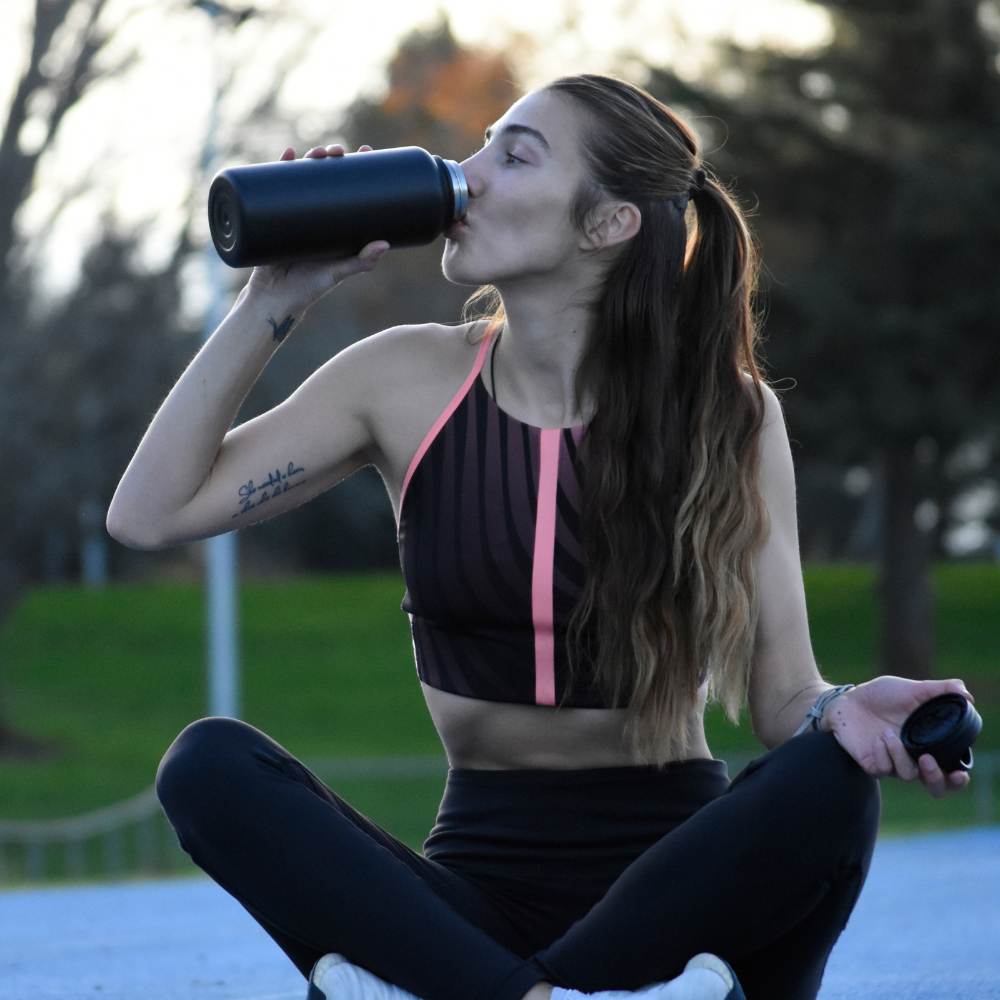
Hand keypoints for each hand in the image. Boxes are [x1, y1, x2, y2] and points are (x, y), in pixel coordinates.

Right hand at [245, 144, 389, 315]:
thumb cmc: (308, 289)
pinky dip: (278, 168)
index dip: (357, 168)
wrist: (273, 299)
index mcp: (334, 223)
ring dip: (309, 158)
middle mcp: (315, 215)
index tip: (367, 151)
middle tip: (338, 151)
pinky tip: (288, 153)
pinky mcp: (272, 215)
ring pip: (302, 177)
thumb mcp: (337, 273)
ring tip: (316, 152)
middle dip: (332, 158)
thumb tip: (385, 244)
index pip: (348, 188)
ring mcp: (294, 213)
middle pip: (325, 176)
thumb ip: (360, 262)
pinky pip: (275, 187)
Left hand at [821, 675, 975, 797]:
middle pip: (935, 787)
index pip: (950, 771)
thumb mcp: (912, 689)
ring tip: (887, 732)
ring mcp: (893, 763)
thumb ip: (941, 690)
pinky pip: (883, 770)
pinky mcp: (872, 765)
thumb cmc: (880, 696)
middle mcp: (913, 758)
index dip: (958, 778)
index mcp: (928, 744)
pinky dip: (882, 753)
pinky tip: (876, 738)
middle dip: (936, 779)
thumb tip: (968, 696)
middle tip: (927, 759)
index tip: (959, 773)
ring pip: (908, 775)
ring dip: (901, 754)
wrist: (846, 700)